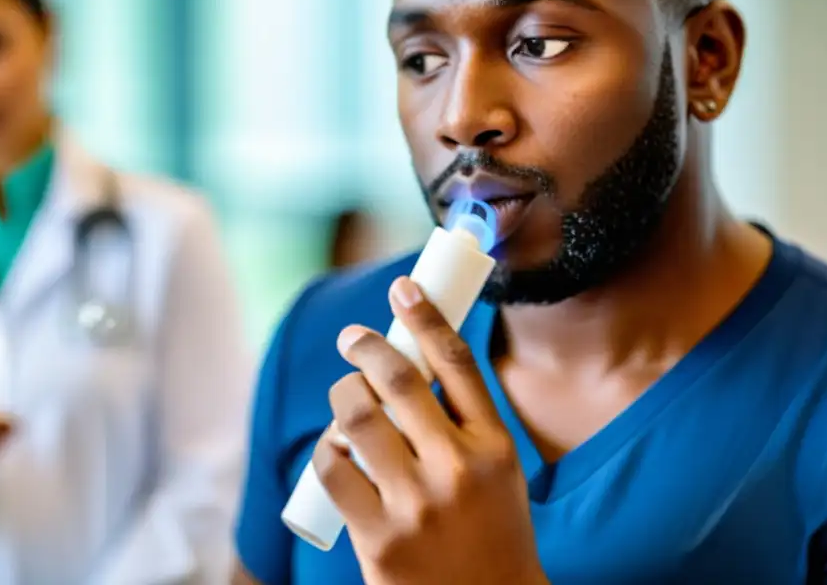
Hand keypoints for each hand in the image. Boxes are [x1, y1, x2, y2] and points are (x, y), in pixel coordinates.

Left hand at [313, 277, 548, 584]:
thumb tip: (408, 366)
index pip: (457, 362)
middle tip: (353, 338)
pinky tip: (334, 451)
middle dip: (366, 346)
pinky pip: (333, 470)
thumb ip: (464, 422)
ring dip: (343, 396)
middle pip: (398, 379)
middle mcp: (458, 467)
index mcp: (495, 445)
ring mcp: (416, 503)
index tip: (404, 289)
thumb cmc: (493, 532)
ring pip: (358, 418)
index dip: (426, 316)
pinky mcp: (377, 538)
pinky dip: (327, 450)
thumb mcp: (500, 471)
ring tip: (345, 398)